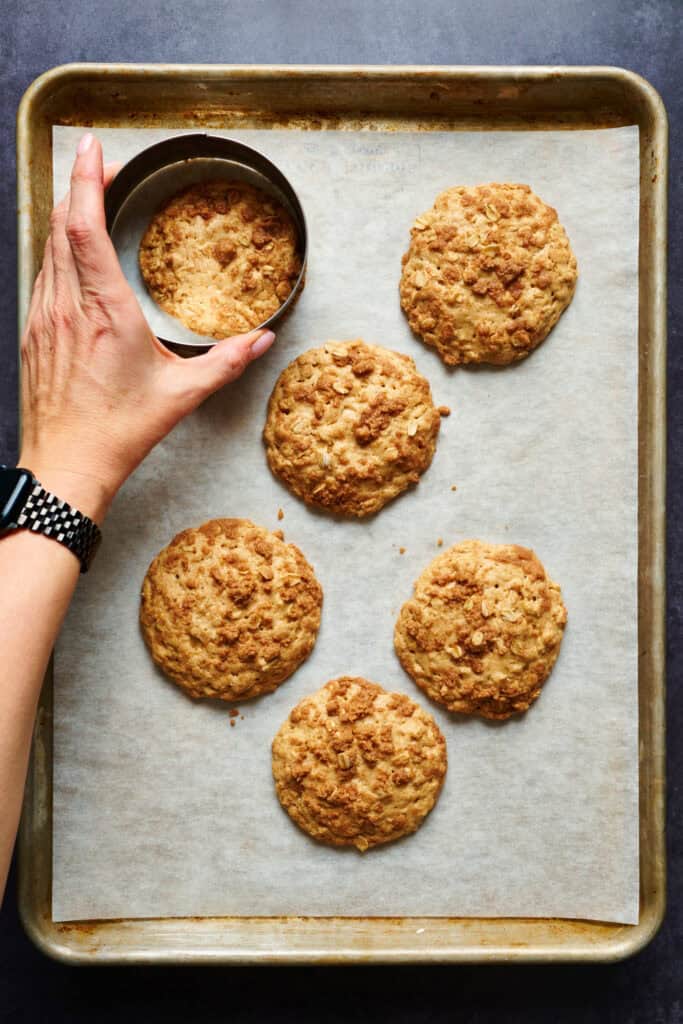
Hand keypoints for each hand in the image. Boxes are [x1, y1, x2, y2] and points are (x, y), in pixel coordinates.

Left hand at [19, 133, 275, 522]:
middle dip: (79, 184)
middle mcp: (66, 307)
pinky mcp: (33, 332)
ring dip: (67, 215)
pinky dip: (58, 249)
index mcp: (105, 313)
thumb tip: (262, 340)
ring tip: (90, 196)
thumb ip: (226, 362)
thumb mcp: (181, 395)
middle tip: (103, 163)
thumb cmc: (119, 432)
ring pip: (47, 246)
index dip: (86, 180)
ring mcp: (43, 318)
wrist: (66, 466)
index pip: (84, 227)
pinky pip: (42, 273)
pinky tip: (74, 252)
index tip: (93, 147)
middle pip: (61, 224)